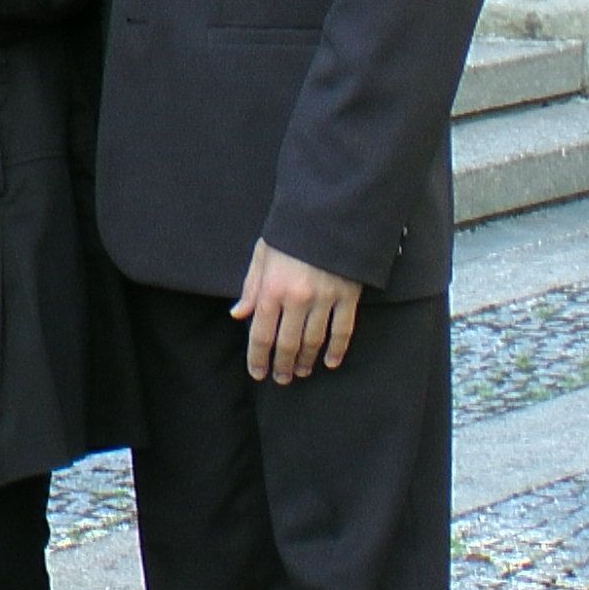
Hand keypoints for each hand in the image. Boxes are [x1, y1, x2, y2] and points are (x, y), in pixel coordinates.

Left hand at [231, 238, 362, 383]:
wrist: (330, 211)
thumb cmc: (292, 232)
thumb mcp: (263, 254)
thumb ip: (251, 288)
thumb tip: (239, 315)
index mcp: (272, 289)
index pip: (261, 334)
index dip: (258, 358)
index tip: (258, 373)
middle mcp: (297, 298)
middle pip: (287, 343)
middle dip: (282, 365)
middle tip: (281, 378)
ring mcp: (325, 298)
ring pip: (314, 341)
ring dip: (306, 360)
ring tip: (300, 371)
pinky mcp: (348, 296)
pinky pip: (342, 330)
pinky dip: (337, 349)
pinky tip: (330, 361)